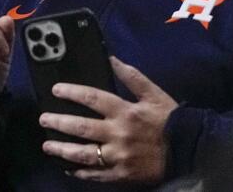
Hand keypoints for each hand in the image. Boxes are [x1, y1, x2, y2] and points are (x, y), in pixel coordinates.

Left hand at [39, 56, 176, 183]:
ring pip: (84, 153)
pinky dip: (80, 171)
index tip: (55, 90)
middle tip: (43, 119)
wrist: (190, 151)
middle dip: (58, 122)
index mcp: (125, 112)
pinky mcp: (122, 174)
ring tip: (47, 145)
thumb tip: (110, 58)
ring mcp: (119, 156)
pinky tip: (67, 167)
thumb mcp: (153, 94)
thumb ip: (131, 76)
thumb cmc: (170, 120)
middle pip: (81, 127)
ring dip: (62, 149)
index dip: (71, 92)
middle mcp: (118, 134)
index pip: (91, 98)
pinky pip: (96, 174)